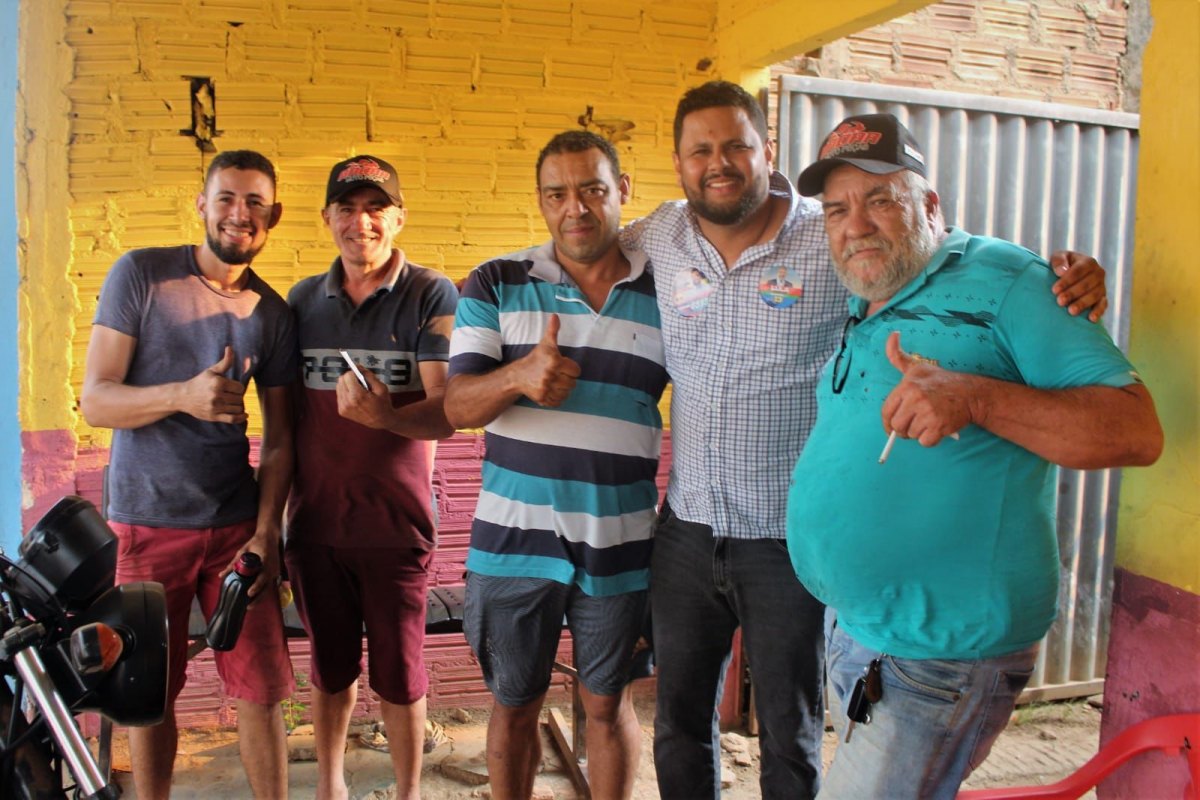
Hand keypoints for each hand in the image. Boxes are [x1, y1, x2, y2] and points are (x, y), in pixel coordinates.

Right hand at [179, 346, 246, 422]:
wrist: (183, 397)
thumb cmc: (200, 382)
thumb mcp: (212, 371)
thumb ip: (225, 361)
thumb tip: (230, 348)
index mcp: (218, 383)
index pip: (240, 388)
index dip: (238, 388)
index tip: (232, 388)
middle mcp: (217, 395)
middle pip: (240, 398)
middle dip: (238, 397)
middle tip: (231, 396)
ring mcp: (215, 407)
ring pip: (238, 408)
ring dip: (238, 406)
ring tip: (233, 403)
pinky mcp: (213, 417)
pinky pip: (233, 419)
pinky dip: (241, 417)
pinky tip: (244, 415)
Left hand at [220, 528, 280, 601]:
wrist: (270, 537)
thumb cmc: (256, 543)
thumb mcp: (243, 551)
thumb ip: (233, 564)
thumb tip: (221, 575)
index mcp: (265, 561)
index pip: (262, 576)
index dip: (256, 586)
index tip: (249, 593)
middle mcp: (272, 568)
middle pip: (267, 587)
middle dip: (258, 598)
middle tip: (248, 606)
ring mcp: (275, 571)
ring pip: (269, 588)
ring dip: (261, 597)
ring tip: (251, 606)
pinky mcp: (276, 573)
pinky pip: (270, 585)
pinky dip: (264, 592)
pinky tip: (257, 598)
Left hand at [336, 360, 394, 428]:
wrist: (381, 421)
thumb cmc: (383, 404)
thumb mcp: (381, 387)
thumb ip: (368, 375)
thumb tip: (357, 366)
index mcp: (357, 396)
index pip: (348, 375)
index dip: (355, 372)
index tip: (361, 374)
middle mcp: (347, 402)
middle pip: (341, 380)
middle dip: (350, 378)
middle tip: (360, 383)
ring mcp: (343, 407)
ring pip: (339, 386)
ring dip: (347, 385)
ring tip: (358, 390)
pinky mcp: (341, 411)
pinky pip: (339, 395)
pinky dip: (346, 393)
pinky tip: (355, 397)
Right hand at [518, 315, 580, 406]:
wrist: (518, 375)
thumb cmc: (536, 358)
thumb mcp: (545, 343)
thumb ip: (553, 330)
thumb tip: (555, 316)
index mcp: (554, 361)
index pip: (576, 370)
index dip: (571, 368)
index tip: (563, 366)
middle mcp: (550, 375)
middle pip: (572, 383)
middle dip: (567, 379)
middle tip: (559, 374)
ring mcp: (546, 388)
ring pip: (567, 393)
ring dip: (563, 389)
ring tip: (555, 382)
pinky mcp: (542, 398)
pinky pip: (559, 401)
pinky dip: (558, 398)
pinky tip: (552, 390)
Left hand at [880, 332, 971, 446]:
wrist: (970, 393)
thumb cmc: (941, 381)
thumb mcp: (917, 366)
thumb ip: (898, 356)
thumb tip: (892, 335)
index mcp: (907, 386)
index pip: (886, 411)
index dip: (887, 422)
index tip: (891, 428)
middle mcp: (916, 398)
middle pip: (897, 426)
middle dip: (903, 429)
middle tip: (914, 424)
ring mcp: (928, 413)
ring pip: (911, 435)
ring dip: (918, 433)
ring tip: (928, 421)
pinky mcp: (939, 426)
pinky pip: (925, 442)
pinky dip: (930, 440)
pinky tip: (937, 428)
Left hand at [1050, 251, 1107, 321]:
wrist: (1068, 275)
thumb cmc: (1062, 266)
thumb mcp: (1058, 258)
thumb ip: (1059, 261)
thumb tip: (1061, 272)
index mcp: (1088, 262)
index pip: (1079, 270)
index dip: (1067, 280)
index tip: (1054, 290)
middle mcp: (1098, 273)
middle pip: (1087, 284)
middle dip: (1073, 293)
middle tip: (1060, 301)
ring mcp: (1102, 286)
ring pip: (1095, 295)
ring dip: (1083, 303)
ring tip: (1071, 311)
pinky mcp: (1102, 298)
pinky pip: (1103, 305)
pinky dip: (1098, 311)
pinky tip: (1091, 319)